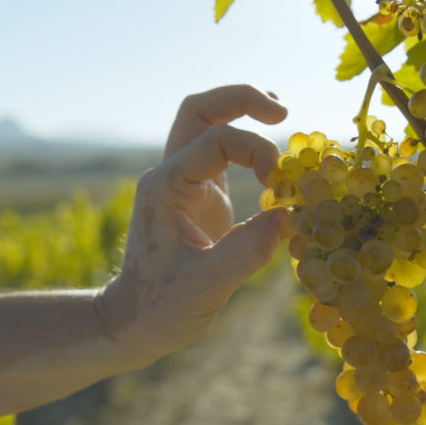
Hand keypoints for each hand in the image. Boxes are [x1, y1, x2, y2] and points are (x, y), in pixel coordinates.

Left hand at [97, 85, 290, 364]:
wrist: (134, 323)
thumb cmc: (161, 307)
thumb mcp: (207, 284)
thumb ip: (249, 249)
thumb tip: (292, 216)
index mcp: (167, 186)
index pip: (216, 140)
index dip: (257, 152)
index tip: (281, 188)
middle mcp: (171, 175)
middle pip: (200, 110)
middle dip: (242, 100)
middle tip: (282, 111)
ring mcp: (184, 183)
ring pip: (206, 123)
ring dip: (241, 112)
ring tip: (280, 113)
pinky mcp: (199, 196)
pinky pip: (221, 152)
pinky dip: (247, 143)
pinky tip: (272, 151)